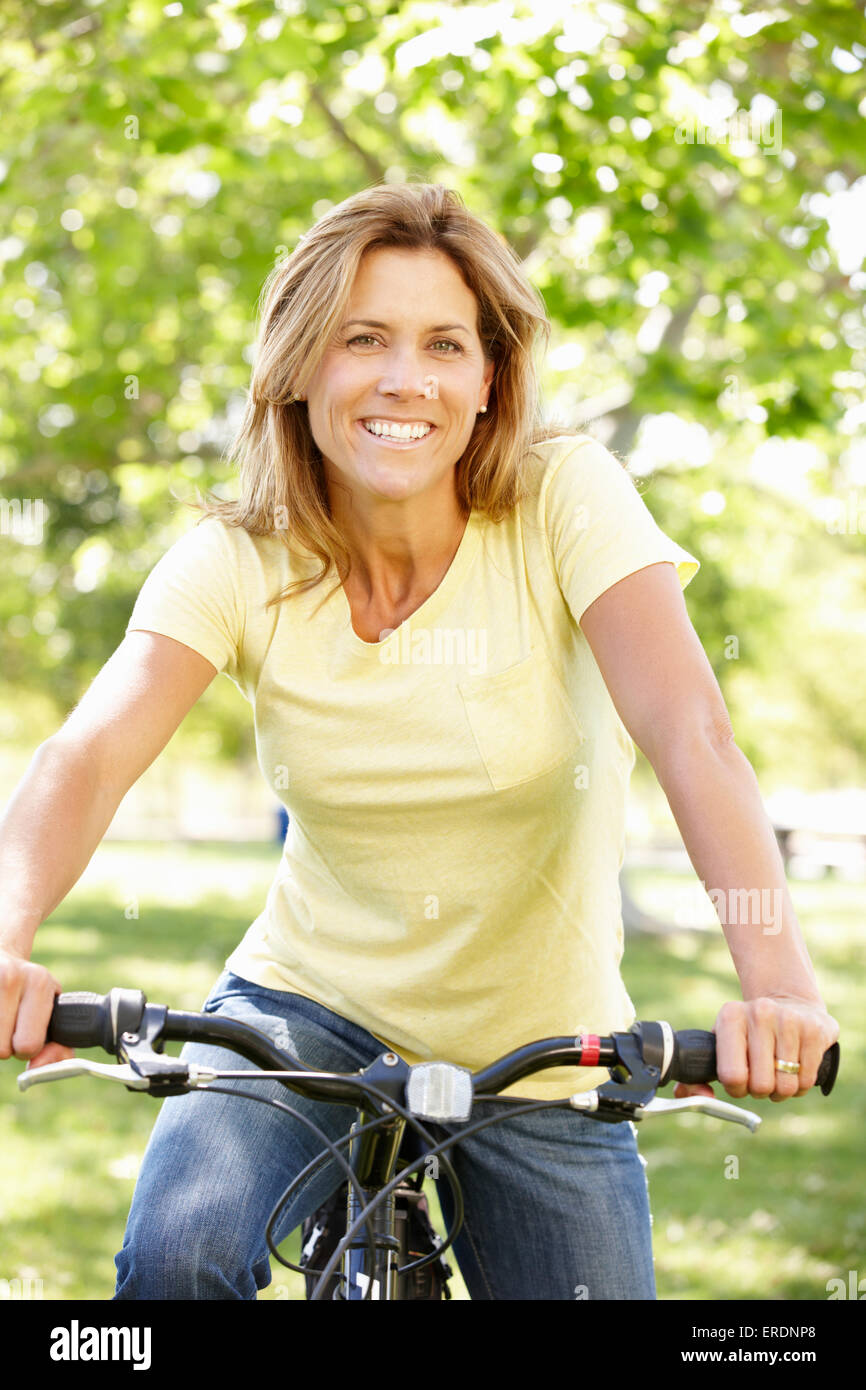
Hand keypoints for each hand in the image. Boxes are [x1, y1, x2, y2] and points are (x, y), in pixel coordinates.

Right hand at [0, 948, 74, 1069]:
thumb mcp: (51, 1011)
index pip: (28, 1045)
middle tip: (9, 1026)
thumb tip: (37, 1068)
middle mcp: (10, 977)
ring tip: (0, 1018)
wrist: (2, 959)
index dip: (26, 1049)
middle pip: (1, 1050)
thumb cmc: (31, 993)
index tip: (25, 1034)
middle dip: (6, 1047)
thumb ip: (58, 1048)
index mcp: (39, 982)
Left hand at [673, 995, 838, 1103]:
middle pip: (760, 1086)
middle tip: (761, 1077)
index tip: (740, 1082)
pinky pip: (807, 1081)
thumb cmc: (748, 1034)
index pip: (731, 1075)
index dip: (736, 1089)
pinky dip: (800, 1084)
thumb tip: (695, 1097)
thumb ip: (696, 1076)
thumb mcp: (720, 1044)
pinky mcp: (815, 1031)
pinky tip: (796, 1067)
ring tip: (778, 1072)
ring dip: (781, 1090)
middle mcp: (759, 1013)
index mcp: (730, 1016)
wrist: (790, 1003)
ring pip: (786, 1087)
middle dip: (760, 1091)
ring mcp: (790, 1020)